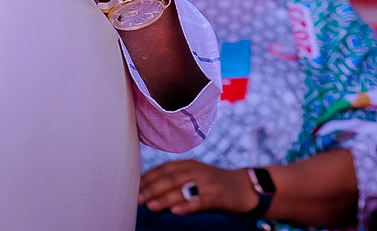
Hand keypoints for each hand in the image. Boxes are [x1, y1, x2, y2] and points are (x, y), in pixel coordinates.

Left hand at [139, 160, 256, 214]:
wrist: (242, 187)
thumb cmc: (212, 183)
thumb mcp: (195, 174)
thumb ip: (175, 177)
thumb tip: (146, 188)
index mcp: (190, 164)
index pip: (165, 168)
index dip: (149, 177)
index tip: (134, 188)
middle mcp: (197, 171)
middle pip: (172, 177)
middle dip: (152, 188)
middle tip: (137, 199)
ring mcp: (208, 183)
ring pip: (183, 189)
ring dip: (165, 198)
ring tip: (151, 205)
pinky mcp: (217, 196)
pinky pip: (200, 201)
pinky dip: (187, 207)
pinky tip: (176, 212)